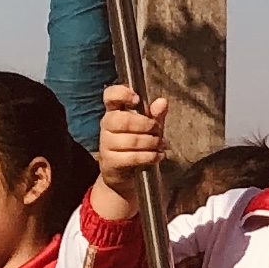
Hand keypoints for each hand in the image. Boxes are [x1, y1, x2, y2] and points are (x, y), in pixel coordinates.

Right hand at [91, 84, 164, 220]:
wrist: (124, 174)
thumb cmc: (137, 144)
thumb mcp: (149, 127)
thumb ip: (155, 114)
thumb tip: (162, 102)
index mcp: (114, 111)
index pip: (110, 95)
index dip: (121, 94)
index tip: (136, 99)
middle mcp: (106, 125)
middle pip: (121, 120)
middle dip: (145, 125)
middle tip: (156, 130)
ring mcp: (106, 144)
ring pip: (131, 140)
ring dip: (151, 142)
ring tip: (160, 145)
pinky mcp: (110, 162)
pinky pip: (132, 157)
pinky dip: (150, 157)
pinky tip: (158, 156)